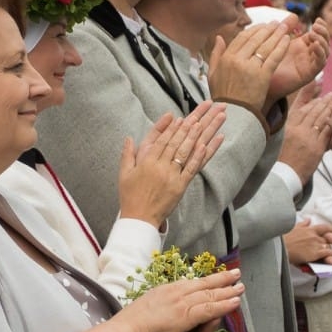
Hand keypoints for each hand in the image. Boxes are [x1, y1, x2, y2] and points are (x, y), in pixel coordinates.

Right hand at [116, 268, 243, 331]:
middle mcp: (175, 292)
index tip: (214, 277)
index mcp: (164, 290)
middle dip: (221, 279)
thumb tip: (172, 314)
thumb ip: (162, 311)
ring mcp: (182, 303)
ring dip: (227, 291)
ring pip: (210, 295)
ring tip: (240, 287)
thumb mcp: (147, 311)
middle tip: (234, 274)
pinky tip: (235, 302)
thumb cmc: (130, 327)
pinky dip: (224, 305)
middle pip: (203, 284)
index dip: (205, 280)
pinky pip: (210, 309)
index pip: (190, 283)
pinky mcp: (186, 316)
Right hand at [118, 102, 225, 225]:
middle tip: (200, 112)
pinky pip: (192, 169)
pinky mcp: (180, 186)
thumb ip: (127, 154)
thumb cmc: (130, 196)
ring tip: (206, 122)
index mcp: (147, 162)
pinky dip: (199, 156)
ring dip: (198, 135)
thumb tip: (129, 138)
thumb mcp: (124, 174)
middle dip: (190, 125)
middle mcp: (160, 167)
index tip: (181, 117)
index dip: (172, 128)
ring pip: (186, 151)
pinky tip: (207, 145)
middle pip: (177, 142)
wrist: (139, 219)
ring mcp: (172, 176)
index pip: (162, 140)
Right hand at [206, 22, 288, 111]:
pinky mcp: (262, 76)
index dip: (254, 30)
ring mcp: (250, 68)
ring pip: (266, 46)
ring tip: (285, 28)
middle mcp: (237, 60)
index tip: (263, 26)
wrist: (234, 114)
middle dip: (268, 29)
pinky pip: (274, 57)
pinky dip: (281, 47)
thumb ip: (216, 54)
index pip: (242, 37)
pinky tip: (287, 41)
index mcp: (226, 58)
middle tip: (277, 24)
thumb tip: (219, 37)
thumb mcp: (213, 74)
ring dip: (277, 34)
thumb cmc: (223, 96)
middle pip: (255, 39)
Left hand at [267, 16, 328, 105]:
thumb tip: (294, 15)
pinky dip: (320, 53)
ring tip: (314, 34)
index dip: (321, 26)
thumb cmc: (267, 60)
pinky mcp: (308, 75)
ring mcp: (309, 65)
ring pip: (325, 52)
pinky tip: (315, 45)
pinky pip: (320, 64)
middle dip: (323, 32)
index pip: (318, 34)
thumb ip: (287, 28)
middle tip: (316, 25)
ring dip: (322, 41)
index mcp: (303, 45)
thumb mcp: (278, 40)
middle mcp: (308, 55)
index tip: (318, 19)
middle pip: (324, 42)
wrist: (261, 80)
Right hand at [278, 95, 331, 181]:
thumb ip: (290, 123)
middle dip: (322, 103)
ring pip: (321, 120)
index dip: (311, 103)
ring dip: (329, 110)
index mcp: (288, 127)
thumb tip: (297, 112)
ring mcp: (307, 138)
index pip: (301, 110)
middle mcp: (297, 130)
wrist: (287, 174)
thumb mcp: (282, 137)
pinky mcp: (317, 147)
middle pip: (312, 112)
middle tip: (330, 97)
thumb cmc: (284, 157)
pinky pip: (327, 131)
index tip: (318, 99)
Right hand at [284, 219, 331, 265]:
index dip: (331, 229)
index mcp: (309, 229)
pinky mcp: (315, 253)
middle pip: (327, 238)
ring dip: (331, 249)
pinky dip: (331, 254)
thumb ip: (303, 224)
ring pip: (328, 246)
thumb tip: (308, 220)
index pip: (324, 227)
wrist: (280, 247)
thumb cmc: (284, 240)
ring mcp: (315, 244)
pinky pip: (327, 253)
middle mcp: (314, 236)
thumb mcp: (293, 228)